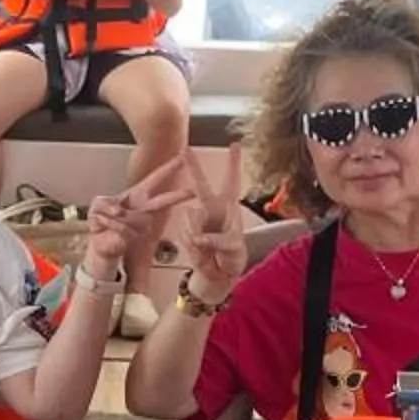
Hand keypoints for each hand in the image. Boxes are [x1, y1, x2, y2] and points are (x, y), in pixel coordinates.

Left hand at [80, 156, 198, 277]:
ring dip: (111, 214)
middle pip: (164, 201)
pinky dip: (108, 223)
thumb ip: (106, 203)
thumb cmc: (101, 220)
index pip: (155, 179)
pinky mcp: (135, 237)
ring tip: (104, 215)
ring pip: (131, 216)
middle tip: (191, 192)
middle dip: (178, 196)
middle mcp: (144, 209)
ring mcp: (142, 225)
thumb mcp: (98, 204)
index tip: (181, 159)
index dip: (167, 169)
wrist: (99, 242)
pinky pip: (122, 227)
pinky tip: (103, 221)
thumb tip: (118, 211)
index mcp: (137, 195)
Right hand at [178, 142, 249, 299]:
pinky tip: (200, 251)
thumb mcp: (231, 248)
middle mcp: (211, 209)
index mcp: (228, 208)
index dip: (233, 164)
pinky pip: (184, 234)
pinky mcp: (187, 231)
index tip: (234, 145)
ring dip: (197, 236)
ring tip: (209, 249)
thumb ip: (216, 241)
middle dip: (194, 167)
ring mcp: (198, 220)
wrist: (218, 274)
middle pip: (201, 185)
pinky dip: (192, 246)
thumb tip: (198, 238)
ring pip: (189, 220)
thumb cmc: (232, 257)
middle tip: (186, 150)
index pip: (232, 182)